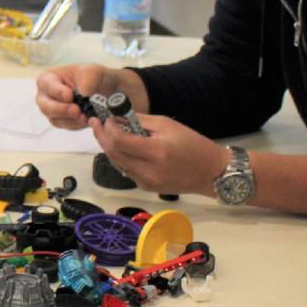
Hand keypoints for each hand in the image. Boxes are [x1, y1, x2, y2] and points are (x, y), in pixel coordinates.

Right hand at [36, 64, 122, 128]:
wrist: (102, 89)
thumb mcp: (92, 72)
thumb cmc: (91, 76)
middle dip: (61, 109)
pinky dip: (76, 124)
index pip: (47, 85)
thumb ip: (86, 81)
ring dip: (70, 119)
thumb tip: (83, 95)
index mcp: (48, 78)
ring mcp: (52, 111)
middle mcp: (46, 96)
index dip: (57, 91)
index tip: (69, 95)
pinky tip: (86, 120)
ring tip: (84, 116)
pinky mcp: (62, 121)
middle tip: (76, 110)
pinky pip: (66, 126)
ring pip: (55, 119)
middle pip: (46, 106)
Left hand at [91, 113, 231, 195]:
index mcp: (155, 152)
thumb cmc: (192, 144)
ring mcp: (146, 182)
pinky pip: (127, 171)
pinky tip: (122, 148)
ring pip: (117, 164)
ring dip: (109, 148)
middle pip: (113, 154)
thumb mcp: (167, 125)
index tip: (106, 118)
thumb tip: (117, 118)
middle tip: (95, 123)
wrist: (210, 172)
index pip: (119, 141)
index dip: (108, 129)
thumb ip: (140, 121)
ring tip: (105, 133)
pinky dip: (121, 158)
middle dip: (102, 137)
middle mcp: (148, 171)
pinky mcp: (146, 188)